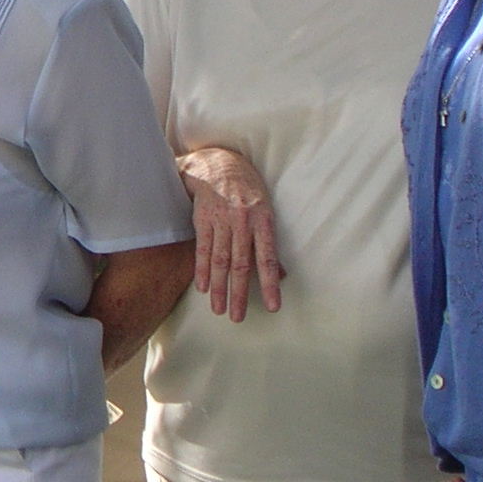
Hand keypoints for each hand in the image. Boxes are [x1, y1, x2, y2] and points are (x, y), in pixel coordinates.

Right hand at [178, 145, 282, 319]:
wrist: (217, 163)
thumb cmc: (246, 189)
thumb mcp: (265, 210)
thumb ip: (267, 242)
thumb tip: (280, 275)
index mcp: (263, 220)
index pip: (267, 258)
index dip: (269, 284)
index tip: (272, 306)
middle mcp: (242, 221)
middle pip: (240, 264)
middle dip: (239, 294)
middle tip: (237, 318)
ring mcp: (221, 220)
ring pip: (220, 260)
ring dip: (219, 287)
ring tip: (218, 309)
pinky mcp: (203, 218)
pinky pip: (202, 248)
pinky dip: (202, 269)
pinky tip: (203, 287)